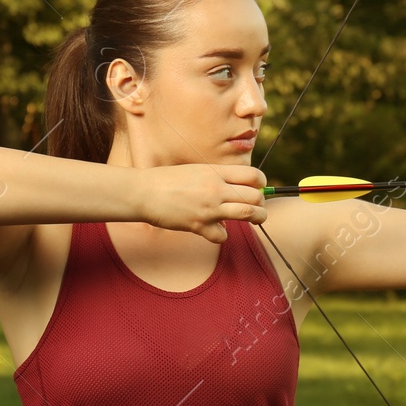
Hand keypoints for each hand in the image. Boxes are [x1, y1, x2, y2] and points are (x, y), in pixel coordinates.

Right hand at [141, 163, 266, 243]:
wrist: (143, 192)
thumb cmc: (168, 180)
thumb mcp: (197, 170)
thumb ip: (218, 177)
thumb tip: (239, 186)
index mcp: (215, 172)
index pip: (253, 175)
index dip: (262, 183)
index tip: (259, 188)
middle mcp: (216, 189)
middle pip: (255, 196)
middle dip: (261, 203)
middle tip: (257, 207)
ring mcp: (209, 208)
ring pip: (248, 214)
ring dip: (256, 218)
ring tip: (254, 219)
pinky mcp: (199, 226)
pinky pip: (223, 235)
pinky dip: (222, 235)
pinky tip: (215, 230)